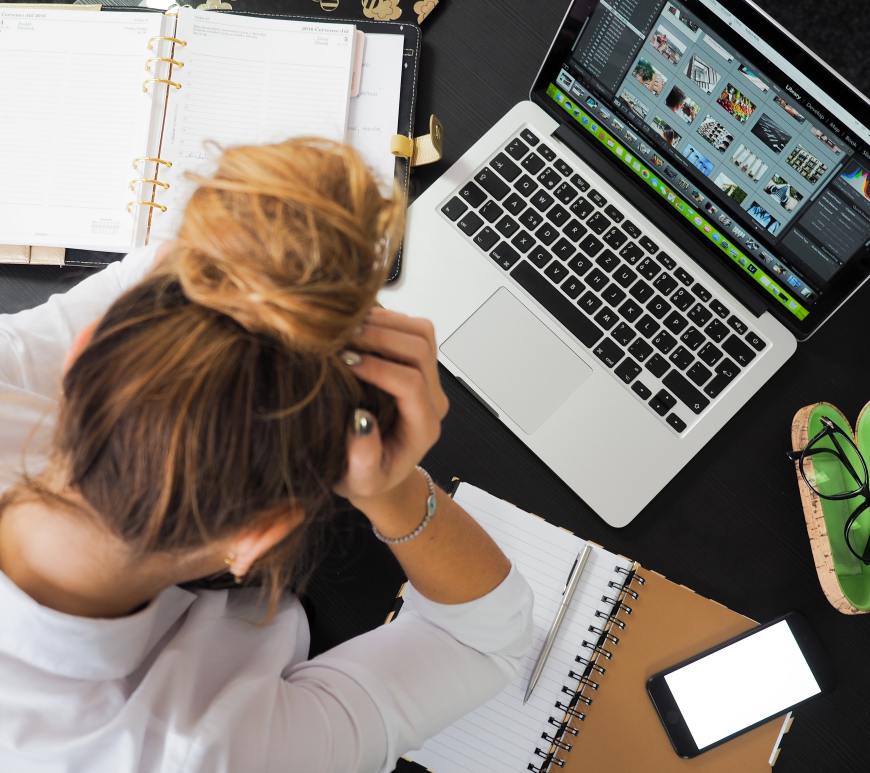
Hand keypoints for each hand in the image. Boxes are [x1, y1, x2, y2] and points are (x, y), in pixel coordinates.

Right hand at [334, 307, 447, 506]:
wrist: (378, 471)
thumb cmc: (366, 478)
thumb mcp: (360, 481)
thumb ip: (363, 459)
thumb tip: (360, 421)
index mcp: (423, 427)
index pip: (411, 384)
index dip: (378, 368)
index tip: (344, 362)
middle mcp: (432, 399)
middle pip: (420, 349)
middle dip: (380, 337)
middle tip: (341, 337)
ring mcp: (429, 378)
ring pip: (421, 332)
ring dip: (384, 323)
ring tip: (347, 328)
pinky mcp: (418, 363)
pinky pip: (412, 328)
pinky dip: (385, 319)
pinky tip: (355, 326)